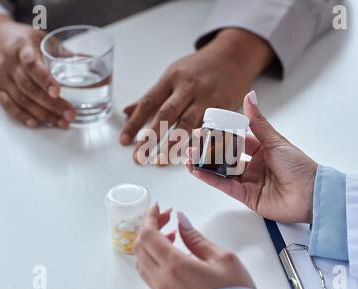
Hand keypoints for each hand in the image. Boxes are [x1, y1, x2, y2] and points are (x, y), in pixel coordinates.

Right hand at [0, 16, 75, 127]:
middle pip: (29, 87)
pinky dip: (22, 116)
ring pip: (21, 99)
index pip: (32, 64)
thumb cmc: (22, 40)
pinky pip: (8, 105)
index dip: (44, 79)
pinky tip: (35, 124)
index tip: (57, 91)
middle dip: (51, 104)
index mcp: (21, 48)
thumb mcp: (41, 38)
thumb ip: (60, 52)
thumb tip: (83, 62)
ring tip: (61, 122)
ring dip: (42, 114)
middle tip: (69, 114)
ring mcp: (2, 78)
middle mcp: (9, 64)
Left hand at [120, 28, 273, 163]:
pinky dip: (198, 144)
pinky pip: (208, 130)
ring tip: (160, 161)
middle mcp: (188, 87)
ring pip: (188, 124)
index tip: (124, 140)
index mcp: (172, 78)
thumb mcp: (173, 74)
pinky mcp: (223, 109)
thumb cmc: (200, 67)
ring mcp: (207, 98)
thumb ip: (152, 96)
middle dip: (151, 138)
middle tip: (139, 157)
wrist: (233, 57)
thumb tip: (127, 111)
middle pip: (166, 115)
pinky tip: (190, 157)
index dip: (135, 123)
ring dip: (172, 145)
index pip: (148, 102)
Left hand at [134, 204, 254, 288]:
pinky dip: (154, 257)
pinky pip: (150, 274)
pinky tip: (172, 252)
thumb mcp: (223, 260)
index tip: (157, 207)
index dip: (149, 217)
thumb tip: (182, 220)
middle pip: (140, 247)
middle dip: (150, 226)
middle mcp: (163, 282)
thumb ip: (197, 238)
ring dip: (151, 243)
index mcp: (176, 268)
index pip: (148, 235)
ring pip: (142, 261)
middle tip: (166, 217)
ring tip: (171, 233)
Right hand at [187, 91, 316, 223]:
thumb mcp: (274, 141)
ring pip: (222, 171)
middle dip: (208, 151)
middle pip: (226, 157)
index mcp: (262, 150)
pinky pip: (225, 186)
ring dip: (204, 164)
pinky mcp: (246, 196)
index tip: (204, 129)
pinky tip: (197, 170)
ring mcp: (249, 181)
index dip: (221, 135)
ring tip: (188, 156)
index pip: (236, 140)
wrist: (311, 195)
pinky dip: (210, 179)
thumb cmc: (298, 166)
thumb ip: (257, 121)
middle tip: (190, 143)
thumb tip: (249, 96)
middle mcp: (254, 165)